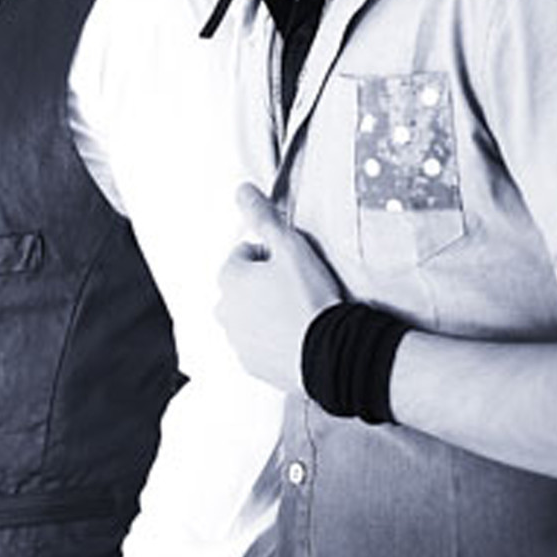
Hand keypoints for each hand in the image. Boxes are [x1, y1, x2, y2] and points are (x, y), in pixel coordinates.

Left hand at [216, 184, 341, 392]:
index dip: (271, 256)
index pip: (244, 254)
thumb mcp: (290, 246)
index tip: (292, 267)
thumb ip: (263, 216)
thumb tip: (242, 191)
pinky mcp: (252, 365)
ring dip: (268, 313)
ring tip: (301, 313)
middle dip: (264, 285)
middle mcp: (225, 311)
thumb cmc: (310, 298)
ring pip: (250, 316)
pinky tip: (299, 336)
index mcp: (229, 279)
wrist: (332, 353)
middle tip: (298, 290)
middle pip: (243, 287)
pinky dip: (274, 339)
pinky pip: (259, 344)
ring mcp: (237, 341)